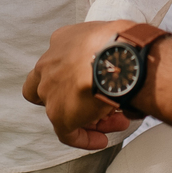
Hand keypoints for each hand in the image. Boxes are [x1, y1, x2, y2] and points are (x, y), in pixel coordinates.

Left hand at [24, 21, 140, 149]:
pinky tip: (102, 139)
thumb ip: (107, 46)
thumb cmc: (121, 43)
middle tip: (100, 104)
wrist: (118, 59)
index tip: (93, 83)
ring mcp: (50, 91)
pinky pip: (68, 133)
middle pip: (56, 89)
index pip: (59, 61)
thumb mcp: (111, 33)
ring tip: (118, 121)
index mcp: (61, 41)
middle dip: (76, 98)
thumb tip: (122, 57)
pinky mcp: (58, 114)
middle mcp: (49, 66)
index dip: (74, 76)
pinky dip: (85, 138)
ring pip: (65, 111)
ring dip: (91, 118)